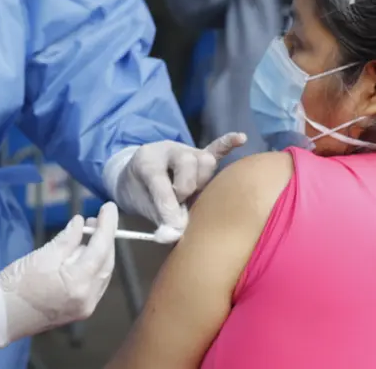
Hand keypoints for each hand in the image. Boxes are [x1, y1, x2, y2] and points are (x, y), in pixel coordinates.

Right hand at [0, 202, 118, 351]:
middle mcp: (88, 298)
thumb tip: (81, 222)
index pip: (101, 249)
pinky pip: (95, 284)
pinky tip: (83, 254)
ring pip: (103, 274)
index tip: (109, 207)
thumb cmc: (17, 284)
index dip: (107, 226)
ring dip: (100, 252)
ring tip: (89, 233)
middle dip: (105, 239)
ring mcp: (85, 307)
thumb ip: (67, 239)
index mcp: (78, 283)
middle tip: (96, 219)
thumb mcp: (43, 256)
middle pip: (106, 262)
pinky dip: (93, 266)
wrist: (0, 315)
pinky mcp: (79, 310)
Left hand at [113, 133, 246, 234]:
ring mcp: (187, 150)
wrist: (135, 175)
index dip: (168, 208)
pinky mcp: (200, 155)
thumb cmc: (138, 192)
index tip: (174, 230)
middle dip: (185, 188)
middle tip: (178, 203)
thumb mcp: (139, 205)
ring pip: (204, 160)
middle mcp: (169, 150)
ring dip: (201, 180)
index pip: (161, 182)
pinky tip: (240, 139)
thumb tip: (174, 235)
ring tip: (191, 194)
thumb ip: (158, 218)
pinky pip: (216, 147)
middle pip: (188, 163)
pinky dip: (227, 144)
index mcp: (147, 161)